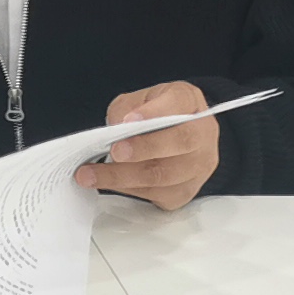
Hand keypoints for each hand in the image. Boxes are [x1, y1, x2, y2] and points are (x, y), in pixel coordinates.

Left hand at [76, 81, 217, 210]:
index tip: (129, 120)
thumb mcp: (139, 100)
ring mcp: (198, 165)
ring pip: (165, 175)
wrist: (178, 137)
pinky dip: (129, 189)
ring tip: (91, 175)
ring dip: (124, 176)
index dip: (154, 112)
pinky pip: (157, 194)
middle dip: (144, 148)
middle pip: (180, 142)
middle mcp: (202, 133)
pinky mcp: (186, 190)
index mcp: (189, 101)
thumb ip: (127, 109)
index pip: (179, 102)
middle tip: (114, 151)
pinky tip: (108, 184)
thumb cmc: (156, 115)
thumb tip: (116, 129)